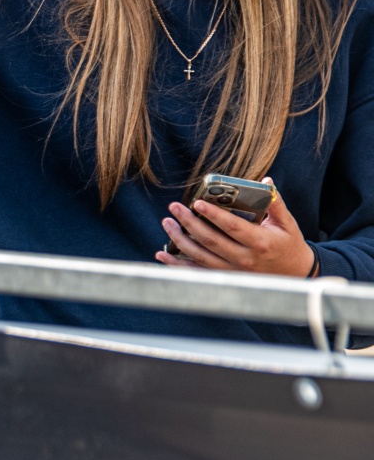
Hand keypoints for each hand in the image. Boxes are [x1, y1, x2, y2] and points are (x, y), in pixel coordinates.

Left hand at [156, 178, 315, 277]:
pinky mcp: (226, 278)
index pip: (232, 227)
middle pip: (211, 241)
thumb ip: (276, 203)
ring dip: (180, 241)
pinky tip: (163, 254)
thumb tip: (266, 181)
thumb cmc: (289, 245)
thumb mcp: (287, 224)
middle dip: (189, 223)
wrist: (296, 276)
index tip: (197, 203)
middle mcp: (244, 259)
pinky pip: (198, 273)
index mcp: (259, 242)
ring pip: (201, 257)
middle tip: (174, 207)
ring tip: (167, 223)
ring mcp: (234, 271)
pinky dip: (178, 266)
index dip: (213, 215)